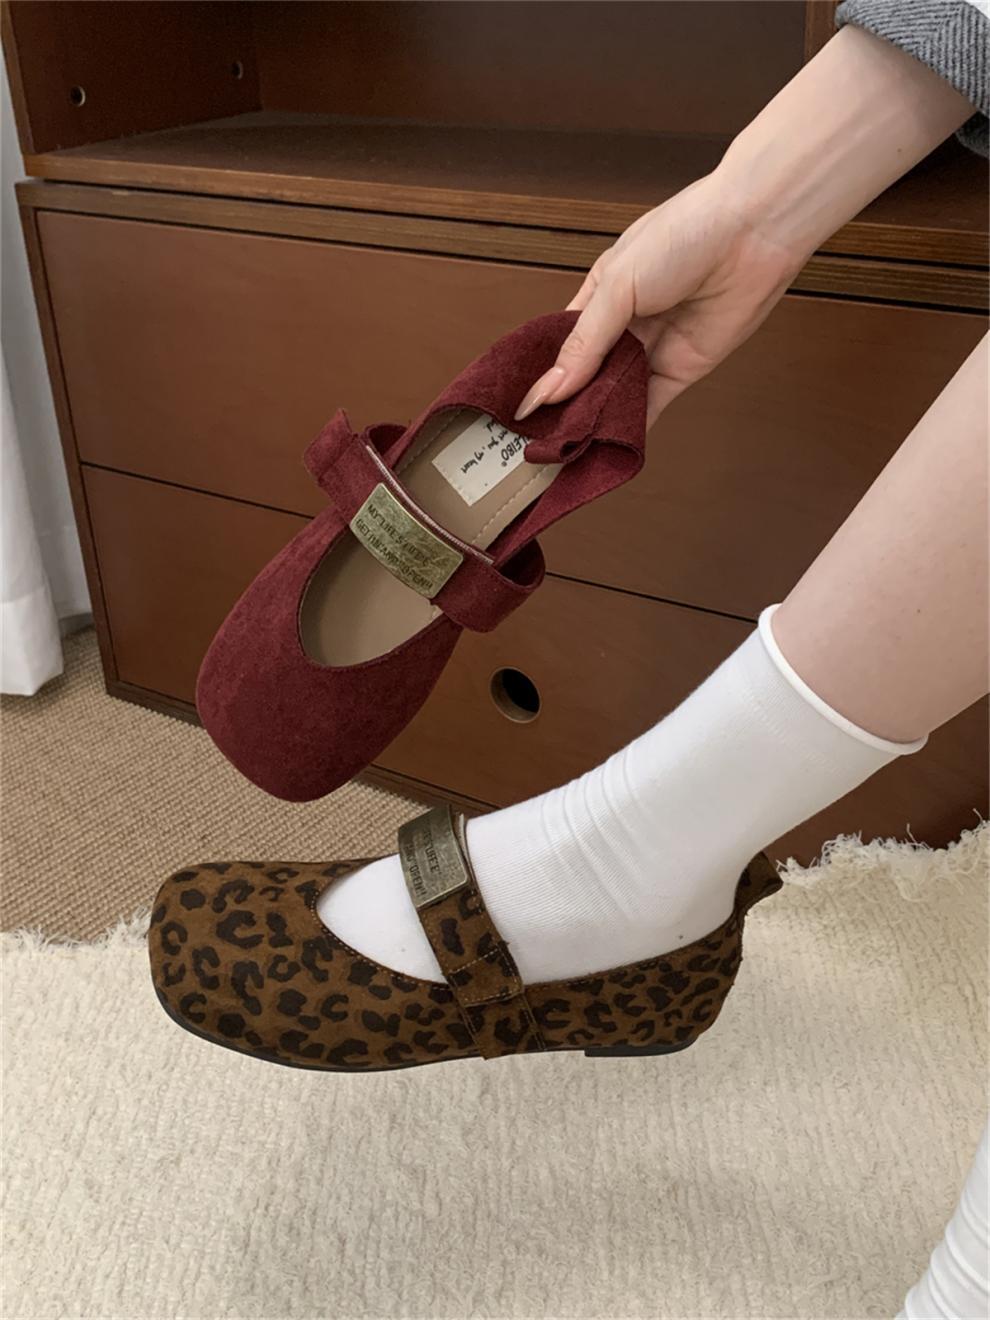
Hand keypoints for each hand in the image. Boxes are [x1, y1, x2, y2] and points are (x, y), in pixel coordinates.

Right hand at [514, 174, 800, 427]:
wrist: (753, 231)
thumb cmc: (684, 235)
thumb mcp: (617, 285)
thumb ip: (584, 343)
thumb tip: (549, 389)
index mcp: (600, 296)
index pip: (562, 347)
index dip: (543, 378)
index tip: (520, 412)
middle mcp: (624, 326)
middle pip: (587, 377)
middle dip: (566, 408)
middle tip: (538, 441)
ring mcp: (653, 350)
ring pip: (615, 395)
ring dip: (594, 421)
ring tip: (565, 450)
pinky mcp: (682, 371)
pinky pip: (650, 407)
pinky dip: (629, 430)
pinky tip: (605, 449)